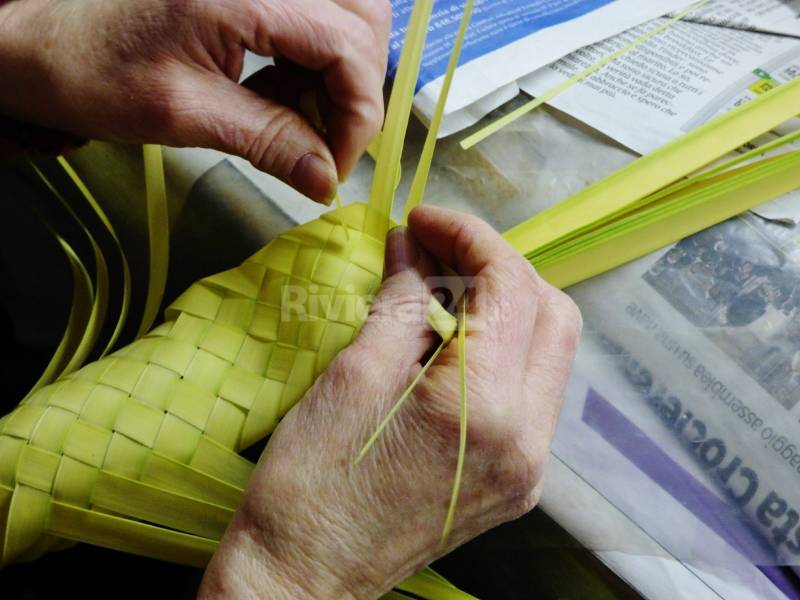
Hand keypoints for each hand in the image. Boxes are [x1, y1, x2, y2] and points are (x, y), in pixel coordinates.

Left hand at [0, 0, 390, 202]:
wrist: (52, 47)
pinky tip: (278, 96)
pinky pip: (316, 21)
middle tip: (324, 142)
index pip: (347, 46)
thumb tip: (326, 178)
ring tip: (294, 119)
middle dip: (356, 90)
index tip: (335, 163)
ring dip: (338, 76)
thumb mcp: (188, 115)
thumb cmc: (98, 73)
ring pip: (348, 19)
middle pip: (361, 22)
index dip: (357, 112)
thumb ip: (269, 142)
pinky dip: (312, 65)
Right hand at [199, 206, 581, 598]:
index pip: (512, 288)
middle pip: (552, 314)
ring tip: (443, 288)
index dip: (471, 237)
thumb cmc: (312, 483)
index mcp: (488, 408)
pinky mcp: (516, 480)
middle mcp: (530, 439)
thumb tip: (413, 243)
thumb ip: (403, 299)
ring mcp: (530, 466)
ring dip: (506, 305)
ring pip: (550, 352)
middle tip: (437, 250)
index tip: (424, 218)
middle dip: (499, 267)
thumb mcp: (354, 375)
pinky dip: (502, 350)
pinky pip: (532, 392)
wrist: (303, 578)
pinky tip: (454, 338)